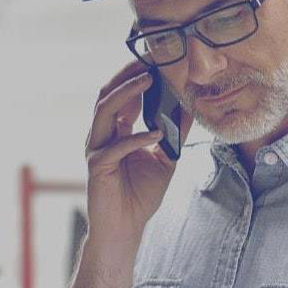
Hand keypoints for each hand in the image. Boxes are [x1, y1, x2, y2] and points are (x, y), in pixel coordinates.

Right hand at [85, 61, 191, 245]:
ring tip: (149, 81)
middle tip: (150, 59)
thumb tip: (190, 109)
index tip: (158, 61)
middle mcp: (102, 135)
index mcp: (116, 132)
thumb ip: (174, 135)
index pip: (123, 96)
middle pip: (109, 94)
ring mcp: (96, 149)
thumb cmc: (140, 196)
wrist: (124, 229)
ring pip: (105, 110)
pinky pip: (116, 146)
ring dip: (127, 93)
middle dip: (128, 74)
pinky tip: (156, 131)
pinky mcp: (96, 166)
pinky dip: (137, 137)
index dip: (137, 76)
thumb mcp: (166, 160)